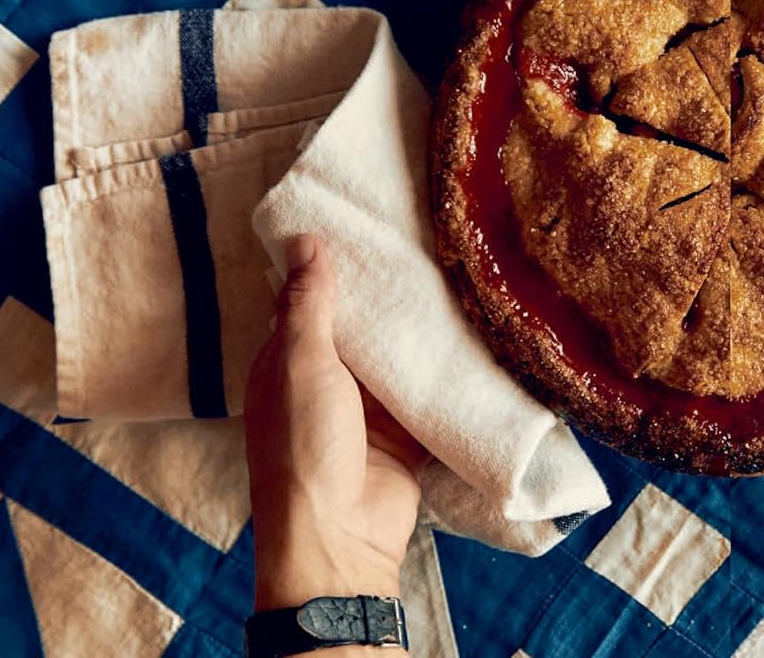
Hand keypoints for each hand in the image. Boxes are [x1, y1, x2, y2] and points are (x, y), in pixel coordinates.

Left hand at [244, 235, 428, 615]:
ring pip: (396, 360)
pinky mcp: (406, 434)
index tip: (367, 224)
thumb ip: (307, 306)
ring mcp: (367, 412)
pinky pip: (428, 396)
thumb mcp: (302, 366)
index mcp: (287, 365)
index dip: (332, 266)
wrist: (341, 538)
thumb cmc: (305, 449)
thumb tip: (303, 239)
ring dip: (419, 333)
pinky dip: (447, 375)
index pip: (308, 303)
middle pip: (359, 330)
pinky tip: (476, 337)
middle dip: (386, 296)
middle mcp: (326, 383)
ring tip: (458, 276)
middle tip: (427, 243)